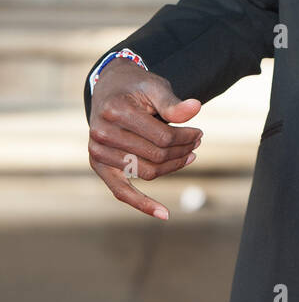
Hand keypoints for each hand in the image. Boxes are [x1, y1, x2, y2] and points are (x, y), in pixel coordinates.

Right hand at [88, 59, 202, 219]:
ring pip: (146, 173)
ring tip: (189, 156)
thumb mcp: (155, 87)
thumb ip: (173, 102)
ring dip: (172, 168)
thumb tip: (196, 108)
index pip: (162, 137)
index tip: (199, 133)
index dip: (186, 137)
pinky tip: (164, 214)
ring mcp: (97, 152)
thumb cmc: (136, 88)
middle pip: (156, 156)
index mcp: (115, 111)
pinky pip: (121, 191)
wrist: (110, 88)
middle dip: (182, 151)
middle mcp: (101, 133)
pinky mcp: (98, 166)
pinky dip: (142, 204)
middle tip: (197, 143)